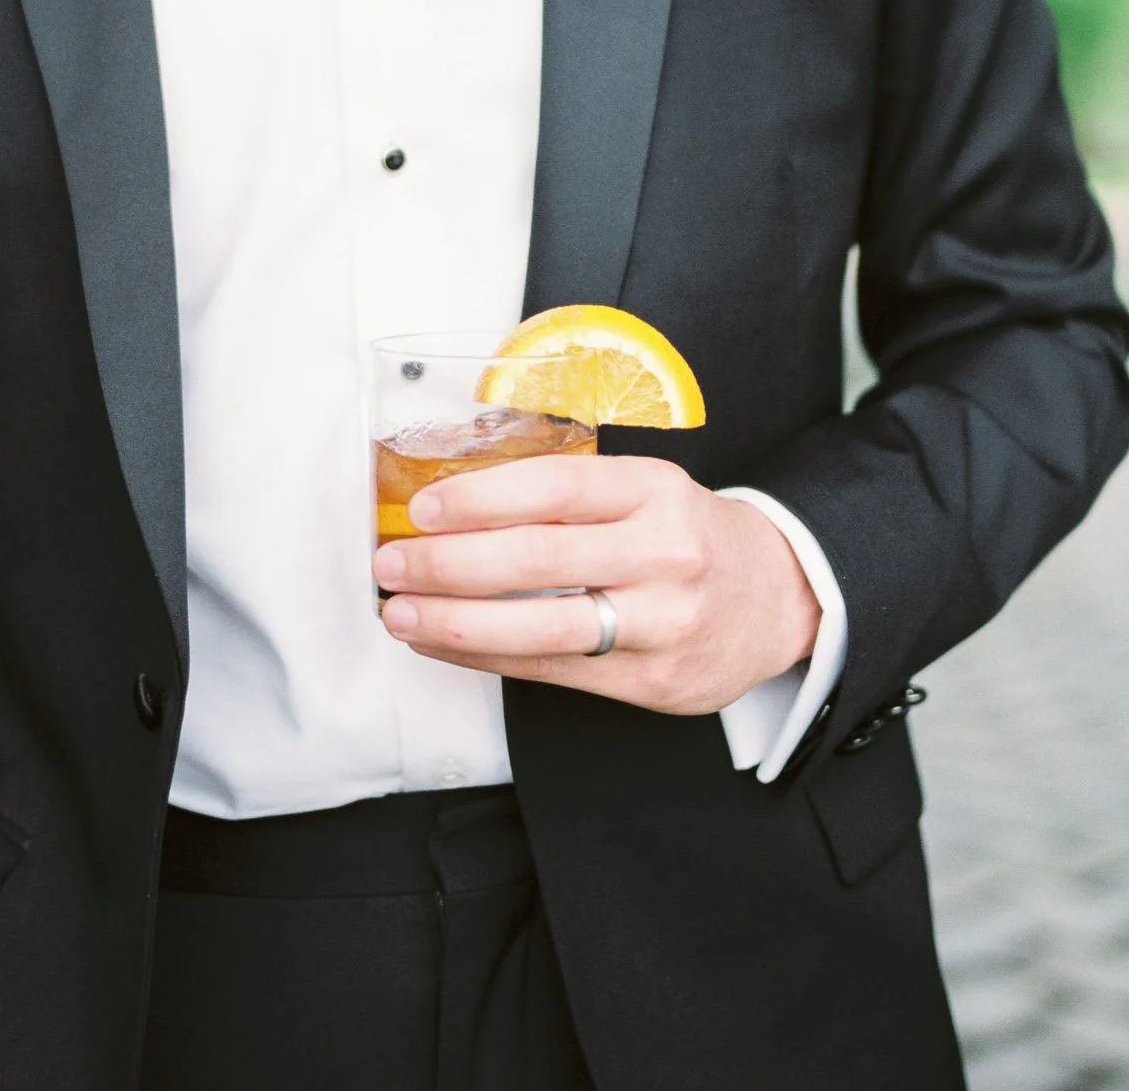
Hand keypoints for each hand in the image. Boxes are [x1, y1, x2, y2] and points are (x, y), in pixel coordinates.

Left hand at [374, 455, 821, 714]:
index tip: (423, 508)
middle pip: (538, 560)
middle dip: (449, 563)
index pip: (556, 488)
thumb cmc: (687, 535)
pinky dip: (489, 658)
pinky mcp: (654, 682)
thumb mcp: (646, 489)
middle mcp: (665, 555)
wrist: (778, 599)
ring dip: (456, 623)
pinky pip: (555, 670)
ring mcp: (663, 624)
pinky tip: (445, 645)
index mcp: (656, 491)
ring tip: (402, 614)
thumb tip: (454, 501)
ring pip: (542, 628)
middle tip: (392, 562)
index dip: (481, 498)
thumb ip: (569, 495)